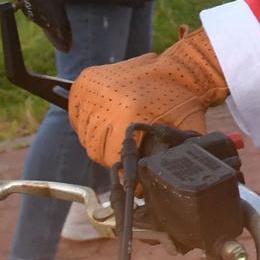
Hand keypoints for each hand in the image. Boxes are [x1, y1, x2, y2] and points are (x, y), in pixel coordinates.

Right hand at [68, 29, 229, 167]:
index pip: (110, 157)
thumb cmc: (183, 103)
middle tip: (126, 151)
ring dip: (98, 138)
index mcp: (127, 120)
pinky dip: (85, 121)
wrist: (182, 68)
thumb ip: (163, 160)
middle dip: (109, 155)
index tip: (131, 173)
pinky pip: (75, 113)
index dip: (122, 169)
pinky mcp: (87, 81)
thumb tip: (142, 192)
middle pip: (95, 147)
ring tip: (116, 135)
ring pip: (85, 132)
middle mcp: (106, 105)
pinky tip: (103, 122)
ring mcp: (93, 91)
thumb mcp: (181, 134)